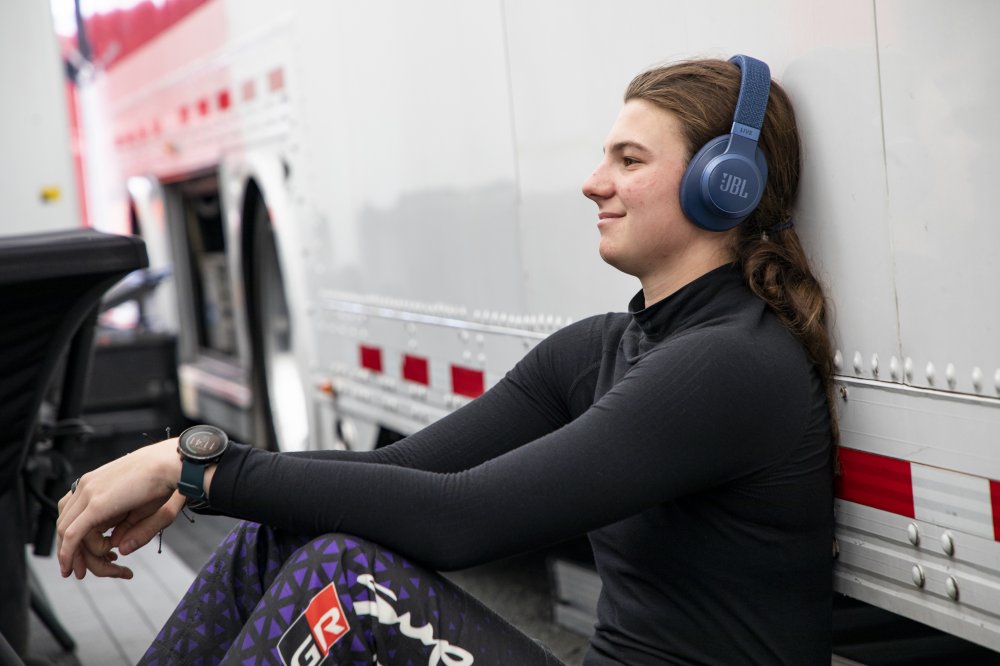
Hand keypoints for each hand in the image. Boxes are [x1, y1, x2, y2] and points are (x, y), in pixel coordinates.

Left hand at [57, 438, 182, 578]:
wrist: (173, 464)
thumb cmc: (165, 482)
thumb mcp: (146, 511)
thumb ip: (132, 529)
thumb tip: (119, 547)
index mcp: (95, 482)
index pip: (71, 512)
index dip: (74, 536)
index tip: (92, 554)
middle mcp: (87, 486)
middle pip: (65, 523)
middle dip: (69, 550)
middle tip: (81, 570)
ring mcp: (88, 493)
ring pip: (67, 531)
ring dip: (74, 555)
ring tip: (87, 571)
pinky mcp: (96, 505)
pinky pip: (72, 534)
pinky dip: (68, 553)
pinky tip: (70, 566)